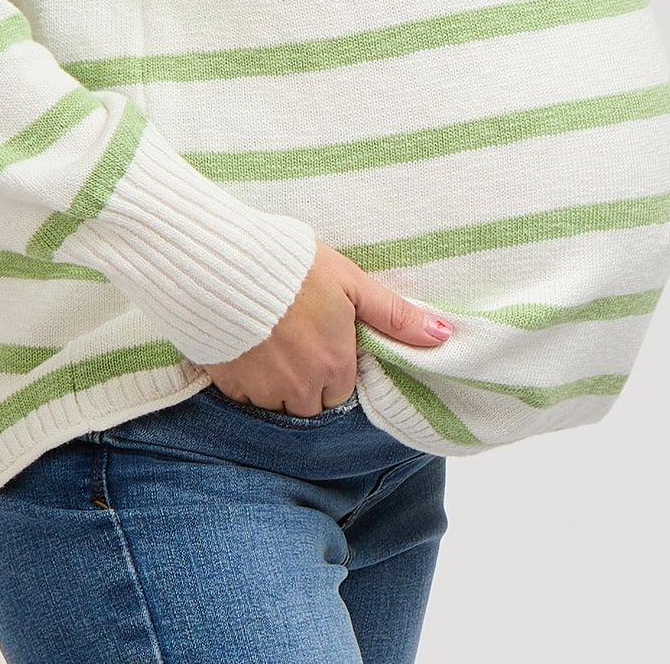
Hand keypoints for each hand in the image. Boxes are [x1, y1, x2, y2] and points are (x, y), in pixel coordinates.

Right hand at [203, 238, 453, 415]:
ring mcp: (263, 389)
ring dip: (279, 384)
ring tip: (272, 343)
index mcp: (334, 365)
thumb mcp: (351, 282)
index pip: (342, 389)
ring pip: (278, 404)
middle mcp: (301, 387)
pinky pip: (246, 396)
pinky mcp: (230, 384)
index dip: (334, 365)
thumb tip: (443, 335)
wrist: (226, 264)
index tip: (324, 339)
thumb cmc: (293, 267)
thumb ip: (395, 315)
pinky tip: (247, 346)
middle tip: (297, 341)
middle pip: (311, 403)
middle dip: (308, 381)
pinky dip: (248, 379)